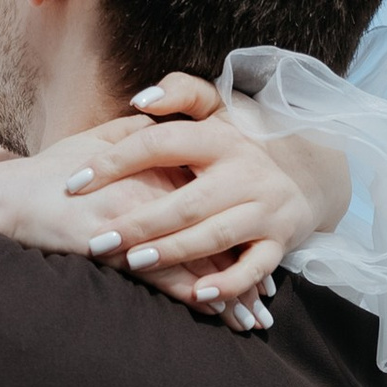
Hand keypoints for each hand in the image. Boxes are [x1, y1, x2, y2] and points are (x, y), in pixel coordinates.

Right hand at [0, 138, 278, 328]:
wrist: (8, 198)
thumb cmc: (48, 176)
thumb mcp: (95, 145)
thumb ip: (131, 134)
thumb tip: (153, 120)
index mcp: (157, 166)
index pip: (211, 199)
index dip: (238, 227)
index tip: (260, 252)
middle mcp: (157, 189)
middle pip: (217, 232)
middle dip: (248, 269)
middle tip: (269, 299)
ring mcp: (141, 217)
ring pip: (201, 259)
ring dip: (231, 294)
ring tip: (254, 322)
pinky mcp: (123, 246)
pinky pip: (171, 276)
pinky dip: (199, 298)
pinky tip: (219, 318)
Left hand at [53, 76, 350, 309]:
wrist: (313, 171)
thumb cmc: (243, 141)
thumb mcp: (219, 108)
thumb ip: (182, 92)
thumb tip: (140, 100)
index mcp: (221, 138)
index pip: (161, 145)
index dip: (115, 162)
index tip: (74, 183)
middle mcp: (244, 173)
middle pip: (187, 201)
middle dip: (140, 223)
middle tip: (98, 241)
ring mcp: (264, 209)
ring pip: (216, 235)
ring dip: (175, 252)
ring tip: (134, 263)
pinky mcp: (280, 241)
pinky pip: (255, 268)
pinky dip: (230, 283)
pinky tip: (198, 294)